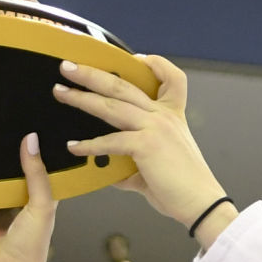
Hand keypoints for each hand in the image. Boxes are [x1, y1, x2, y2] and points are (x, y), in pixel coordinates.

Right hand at [0, 134, 58, 261]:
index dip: (35, 147)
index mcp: (39, 197)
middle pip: (9, 169)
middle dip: (4, 150)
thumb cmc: (31, 246)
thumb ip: (36, 174)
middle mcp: (17, 199)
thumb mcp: (41, 206)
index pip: (38, 165)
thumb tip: (31, 138)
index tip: (30, 119)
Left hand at [52, 54, 236, 246]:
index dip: (154, 63)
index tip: (134, 58)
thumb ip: (131, 162)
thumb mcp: (157, 166)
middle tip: (68, 66)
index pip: (171, 78)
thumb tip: (109, 169)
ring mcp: (155, 127)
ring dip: (82, 97)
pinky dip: (89, 145)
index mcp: (171, 116)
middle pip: (123, 85)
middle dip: (93, 73)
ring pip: (112, 105)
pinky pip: (111, 141)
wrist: (201, 204)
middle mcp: (163, 116)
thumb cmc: (182, 187)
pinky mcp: (147, 145)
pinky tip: (74, 146)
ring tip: (61, 92)